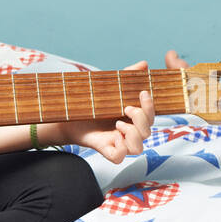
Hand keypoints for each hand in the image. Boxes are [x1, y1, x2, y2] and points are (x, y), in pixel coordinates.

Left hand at [45, 48, 188, 163]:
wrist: (69, 115)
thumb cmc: (92, 103)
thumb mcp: (110, 88)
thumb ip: (127, 77)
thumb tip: (144, 64)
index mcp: (132, 119)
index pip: (151, 117)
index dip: (151, 107)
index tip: (142, 93)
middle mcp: (128, 132)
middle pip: (148, 132)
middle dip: (141, 118)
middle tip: (126, 108)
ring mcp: (118, 143)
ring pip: (138, 148)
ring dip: (133, 134)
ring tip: (118, 124)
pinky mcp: (105, 150)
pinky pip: (120, 157)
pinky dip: (121, 149)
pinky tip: (113, 138)